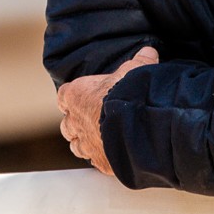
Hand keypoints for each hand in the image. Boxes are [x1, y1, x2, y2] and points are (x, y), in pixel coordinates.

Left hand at [56, 46, 159, 174]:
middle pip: (67, 124)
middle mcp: (75, 120)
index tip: (83, 97)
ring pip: (77, 146)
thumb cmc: (129, 93)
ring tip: (100, 139)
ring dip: (86, 143)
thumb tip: (149, 51)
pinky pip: (96, 161)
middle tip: (93, 120)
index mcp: (76, 95)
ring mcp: (86, 144)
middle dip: (78, 123)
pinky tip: (113, 154)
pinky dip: (102, 158)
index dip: (73, 97)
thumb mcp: (136, 69)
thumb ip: (140, 60)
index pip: (64, 96)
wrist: (139, 125)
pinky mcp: (100, 161)